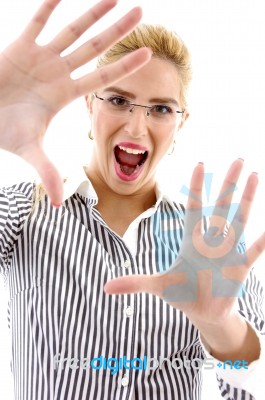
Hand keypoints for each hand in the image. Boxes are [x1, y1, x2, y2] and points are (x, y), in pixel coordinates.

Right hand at [0, 0, 150, 204]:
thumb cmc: (4, 132)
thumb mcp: (29, 150)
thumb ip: (48, 172)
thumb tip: (60, 203)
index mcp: (65, 95)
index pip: (102, 79)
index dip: (125, 67)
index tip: (149, 55)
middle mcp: (58, 73)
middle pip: (94, 48)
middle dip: (118, 31)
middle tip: (143, 13)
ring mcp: (40, 58)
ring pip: (72, 30)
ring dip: (93, 13)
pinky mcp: (19, 46)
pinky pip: (37, 21)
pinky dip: (48, 5)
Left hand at [105, 159, 264, 326]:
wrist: (203, 313)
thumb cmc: (183, 295)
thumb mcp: (159, 287)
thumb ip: (135, 284)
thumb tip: (105, 287)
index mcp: (191, 242)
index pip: (194, 209)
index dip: (196, 188)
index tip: (200, 164)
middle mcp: (211, 242)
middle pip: (221, 207)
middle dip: (228, 185)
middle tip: (238, 160)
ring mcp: (227, 253)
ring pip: (238, 221)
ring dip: (247, 200)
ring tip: (255, 176)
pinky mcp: (239, 269)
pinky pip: (253, 252)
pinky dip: (261, 241)